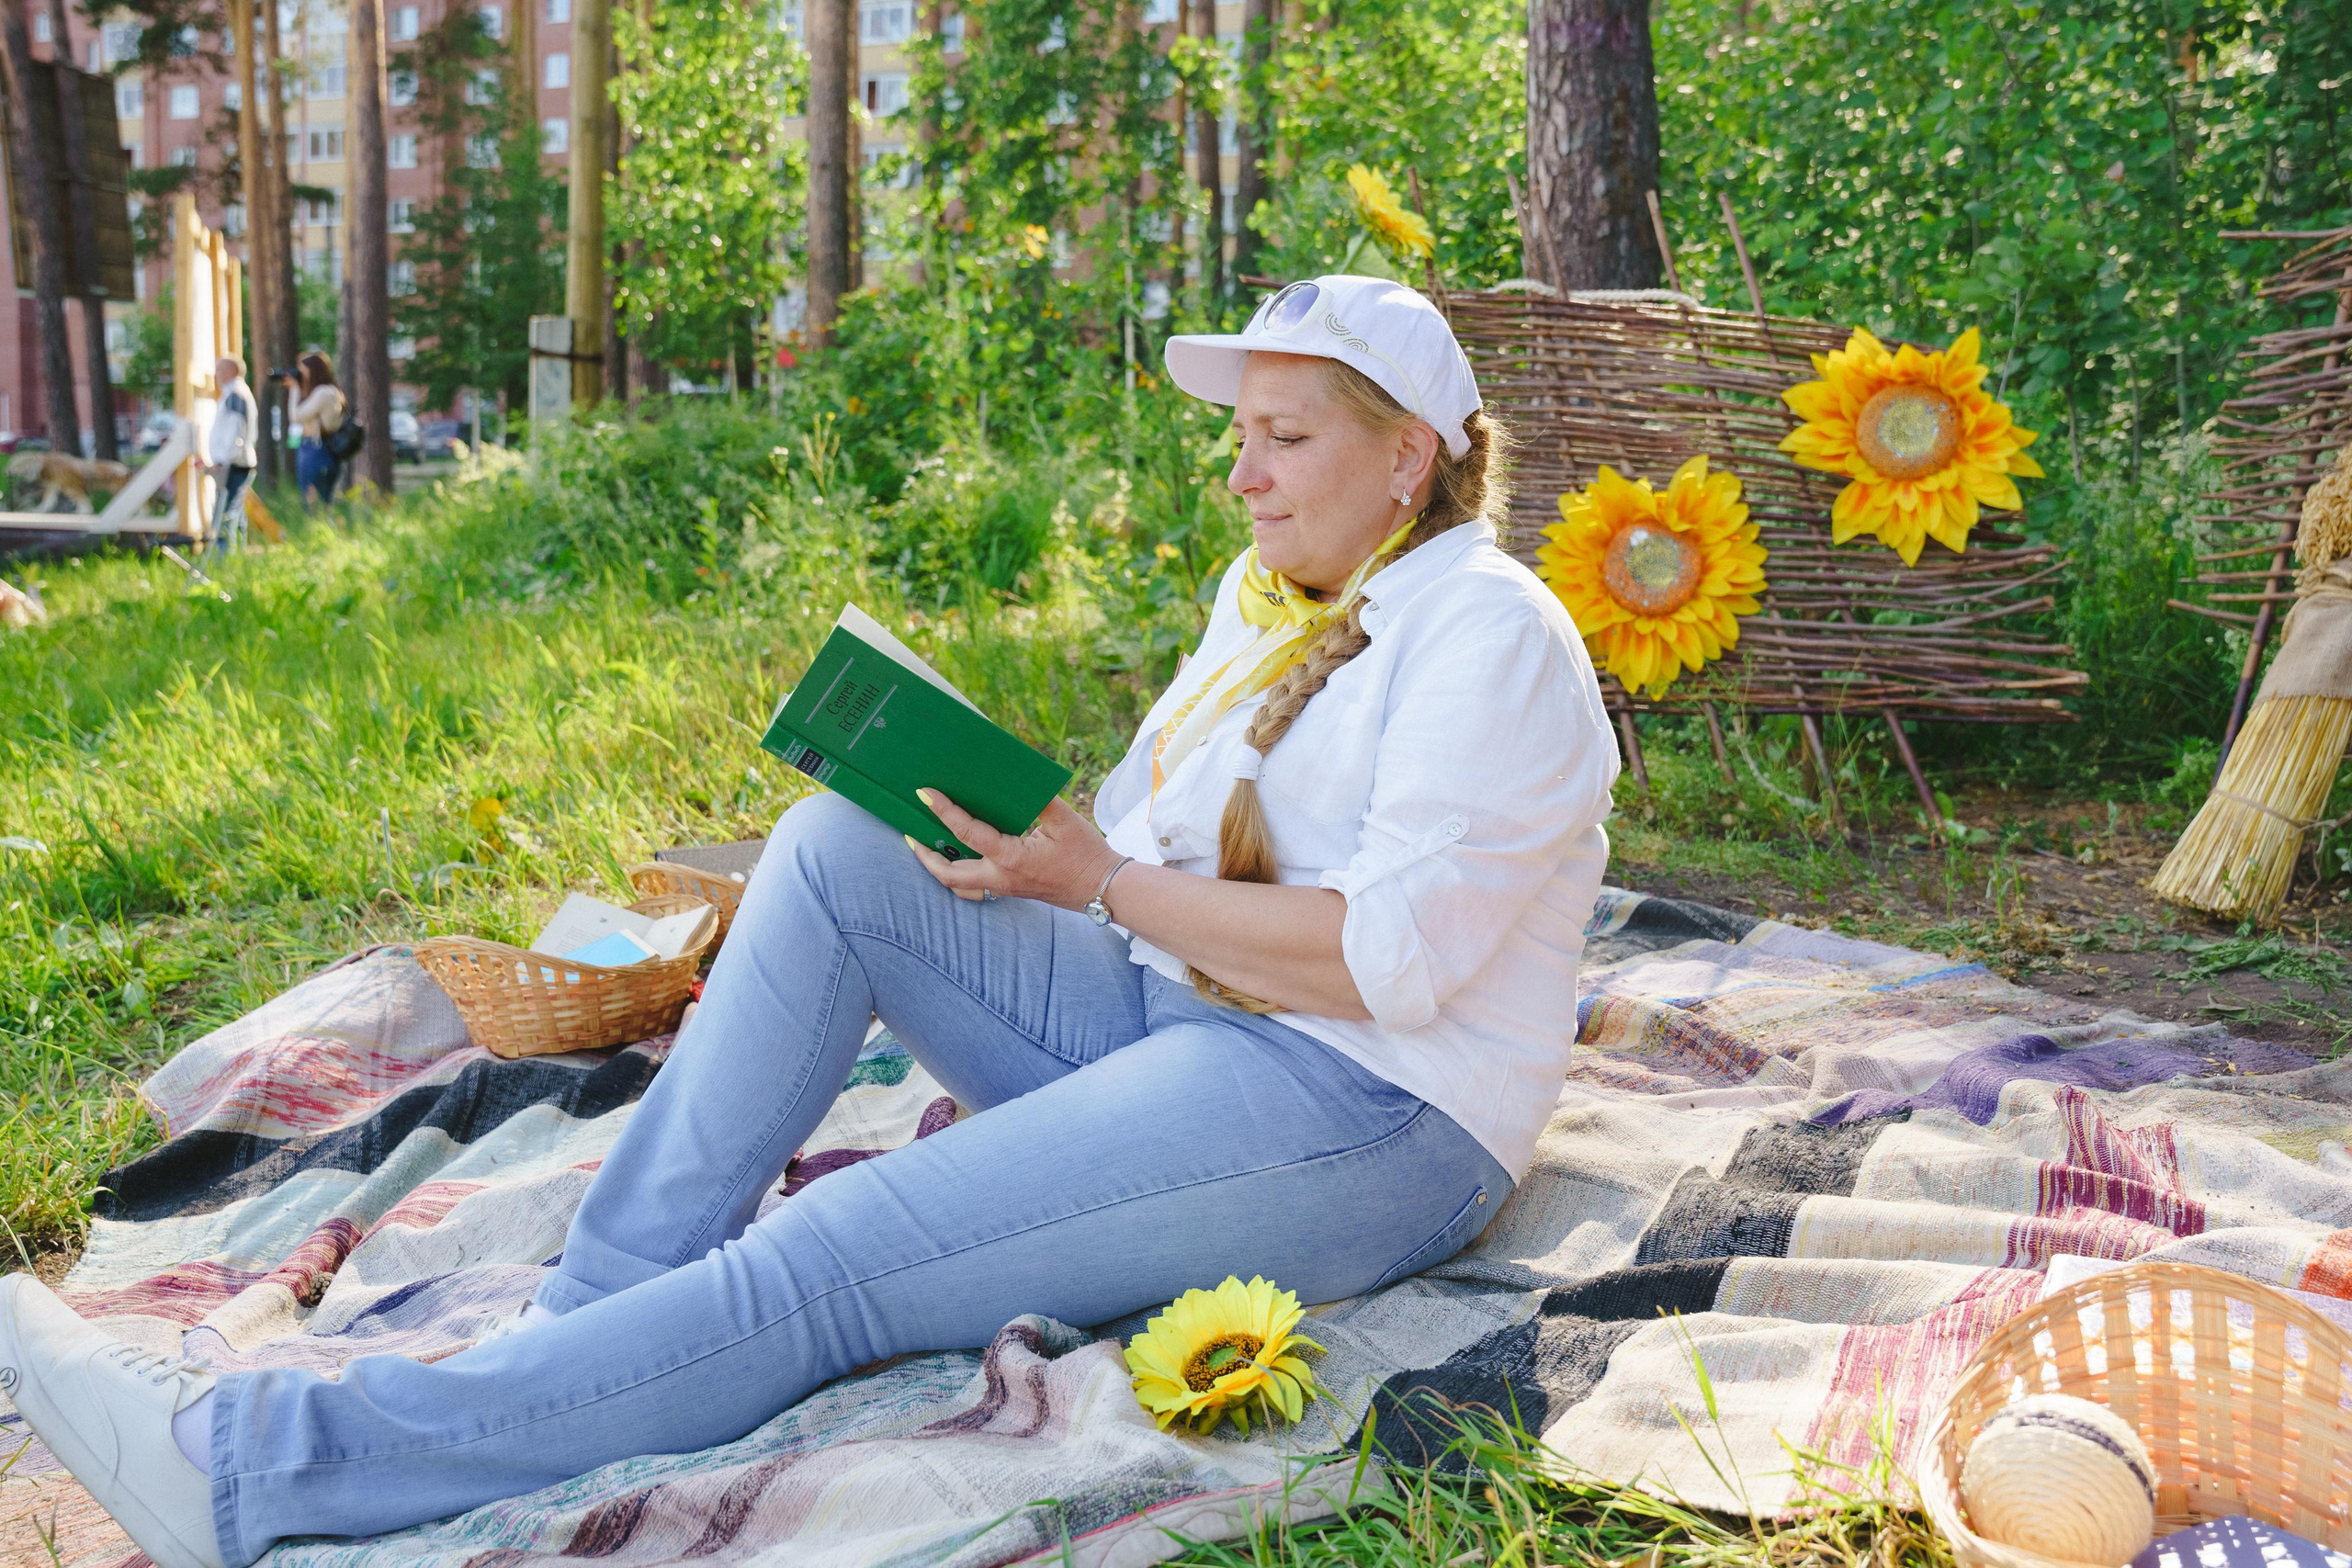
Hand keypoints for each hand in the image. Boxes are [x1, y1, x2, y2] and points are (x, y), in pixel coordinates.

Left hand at [908, 791, 1122, 908]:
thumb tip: (1016, 777)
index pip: (966, 832)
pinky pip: (976, 889)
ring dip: (938, 869)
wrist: (1105, 890)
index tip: (925, 793)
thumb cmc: (1087, 854)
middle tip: (908, 834)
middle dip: (924, 855)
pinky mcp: (1013, 891)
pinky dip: (959, 875)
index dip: (943, 810)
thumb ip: (1038, 799)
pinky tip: (958, 859)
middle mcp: (1002, 877)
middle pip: (949, 874)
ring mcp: (1006, 888)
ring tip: (925, 849)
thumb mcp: (1064, 820)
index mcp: (1011, 857)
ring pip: (959, 887)